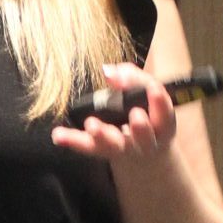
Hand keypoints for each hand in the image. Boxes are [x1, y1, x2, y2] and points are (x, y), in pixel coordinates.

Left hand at [51, 64, 176, 167]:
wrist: (142, 150)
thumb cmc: (147, 113)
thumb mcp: (147, 95)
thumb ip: (132, 78)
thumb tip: (109, 72)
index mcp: (162, 125)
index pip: (165, 114)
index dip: (160, 102)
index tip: (154, 90)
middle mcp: (145, 141)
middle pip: (143, 136)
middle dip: (141, 127)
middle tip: (135, 116)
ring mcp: (123, 149)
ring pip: (113, 145)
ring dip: (102, 135)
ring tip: (92, 125)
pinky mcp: (102, 151)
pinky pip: (87, 147)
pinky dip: (72, 140)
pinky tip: (58, 135)